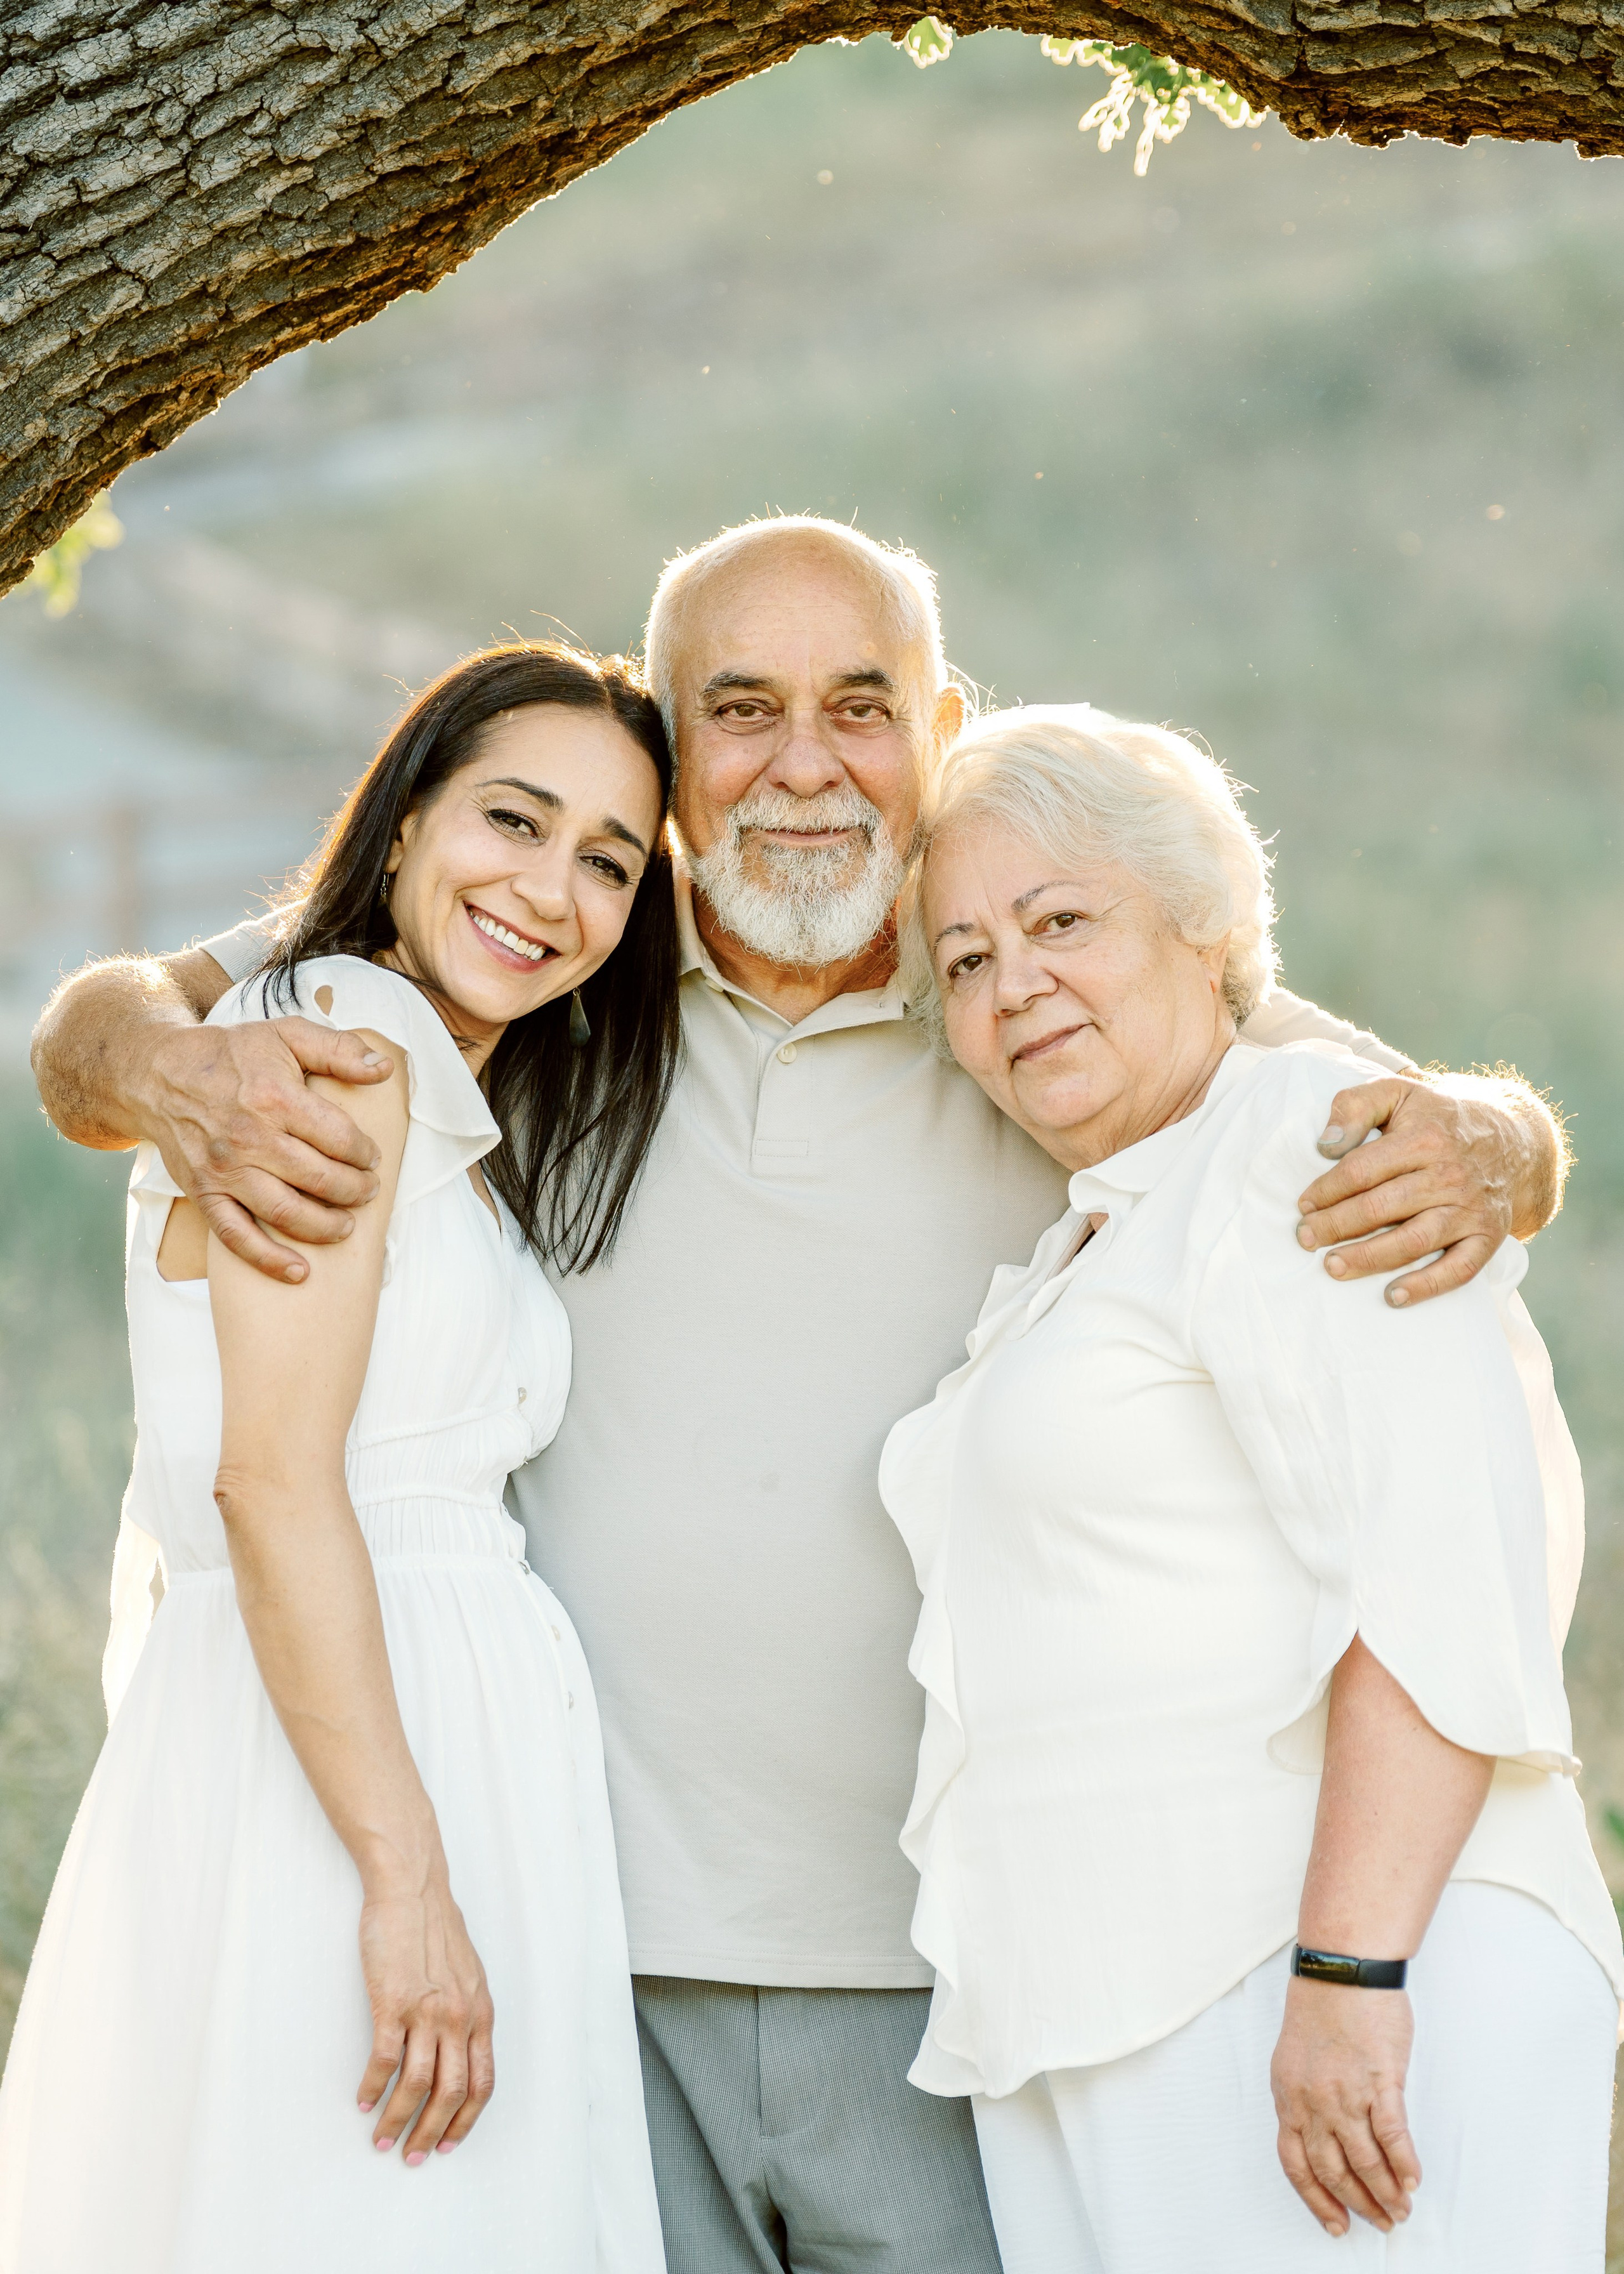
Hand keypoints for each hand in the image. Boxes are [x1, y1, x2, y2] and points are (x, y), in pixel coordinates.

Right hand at [143, 1019, 393, 1282]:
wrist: (158, 1075)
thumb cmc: (230, 1054)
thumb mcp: (286, 1034)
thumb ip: (339, 1050)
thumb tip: (384, 1069)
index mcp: (275, 1097)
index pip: (339, 1138)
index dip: (364, 1153)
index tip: (371, 1157)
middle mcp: (249, 1138)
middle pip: (320, 1178)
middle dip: (355, 1190)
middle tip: (367, 1191)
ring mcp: (225, 1170)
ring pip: (286, 1212)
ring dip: (325, 1226)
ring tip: (346, 1226)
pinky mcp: (204, 1193)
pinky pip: (237, 1237)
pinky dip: (269, 1260)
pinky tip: (299, 1271)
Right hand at [357, 1864, 495, 2162]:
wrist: (412, 1889)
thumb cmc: (436, 1929)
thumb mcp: (468, 1974)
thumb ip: (468, 2013)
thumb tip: (461, 2052)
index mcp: (480, 2012)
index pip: (482, 2082)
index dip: (466, 2120)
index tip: (450, 2144)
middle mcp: (458, 2016)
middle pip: (452, 2092)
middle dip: (432, 2133)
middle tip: (413, 2157)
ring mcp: (426, 2010)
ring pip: (417, 2085)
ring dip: (399, 2120)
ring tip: (383, 2139)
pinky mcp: (392, 2002)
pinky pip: (384, 2060)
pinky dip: (372, 2088)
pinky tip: (363, 2101)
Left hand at [1272, 1976, 1418, 2236]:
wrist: (1342, 1968)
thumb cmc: (1321, 2007)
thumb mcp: (1295, 2058)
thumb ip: (1306, 2098)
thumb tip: (1326, 2137)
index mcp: (1287, 2096)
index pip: (1296, 2164)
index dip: (1316, 2199)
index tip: (1336, 2223)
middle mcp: (1313, 2101)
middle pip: (1333, 2169)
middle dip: (1357, 2203)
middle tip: (1380, 2221)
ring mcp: (1346, 2093)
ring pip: (1365, 2161)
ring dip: (1386, 2192)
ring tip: (1401, 2209)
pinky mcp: (1381, 2081)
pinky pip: (1392, 2135)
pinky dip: (1404, 2163)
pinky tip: (1413, 2180)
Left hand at [1295, 1077, 1516, 1306]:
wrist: (1513, 1138)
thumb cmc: (1439, 1118)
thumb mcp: (1398, 1092)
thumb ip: (1355, 1106)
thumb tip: (1326, 1143)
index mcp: (1423, 1138)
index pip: (1361, 1170)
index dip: (1326, 1191)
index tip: (1303, 1205)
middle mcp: (1449, 1175)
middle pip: (1381, 1208)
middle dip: (1336, 1226)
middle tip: (1305, 1238)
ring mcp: (1470, 1209)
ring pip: (1413, 1241)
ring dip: (1368, 1258)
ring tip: (1332, 1267)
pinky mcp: (1488, 1236)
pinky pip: (1459, 1269)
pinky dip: (1426, 1286)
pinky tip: (1393, 1296)